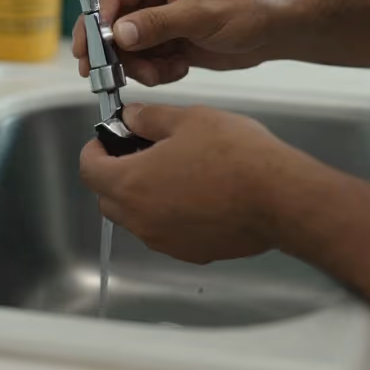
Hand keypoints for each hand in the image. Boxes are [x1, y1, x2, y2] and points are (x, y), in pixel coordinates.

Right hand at [72, 0, 293, 86]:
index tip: (90, 50)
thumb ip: (158, 24)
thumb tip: (118, 32)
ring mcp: (157, 18)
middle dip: (117, 52)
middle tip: (115, 74)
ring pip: (126, 48)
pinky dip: (157, 71)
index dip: (96, 23)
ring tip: (165, 71)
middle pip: (112, 24)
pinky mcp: (166, 40)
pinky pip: (145, 61)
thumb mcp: (201, 14)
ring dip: (141, 66)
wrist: (275, 29)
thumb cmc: (248, 6)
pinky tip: (180, 68)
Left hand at [79, 103, 296, 263]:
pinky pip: (165, 232)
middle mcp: (141, 219)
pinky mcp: (191, 252)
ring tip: (174, 169)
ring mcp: (165, 241)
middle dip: (116, 173)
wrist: (279, 197)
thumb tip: (132, 117)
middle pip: (108, 198)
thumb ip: (149, 118)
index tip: (108, 137)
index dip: (95, 149)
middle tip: (140, 149)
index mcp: (131, 183)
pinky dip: (169, 214)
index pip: (89, 169)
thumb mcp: (187, 119)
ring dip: (143, 194)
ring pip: (137, 217)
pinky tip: (196, 192)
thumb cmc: (235, 156)